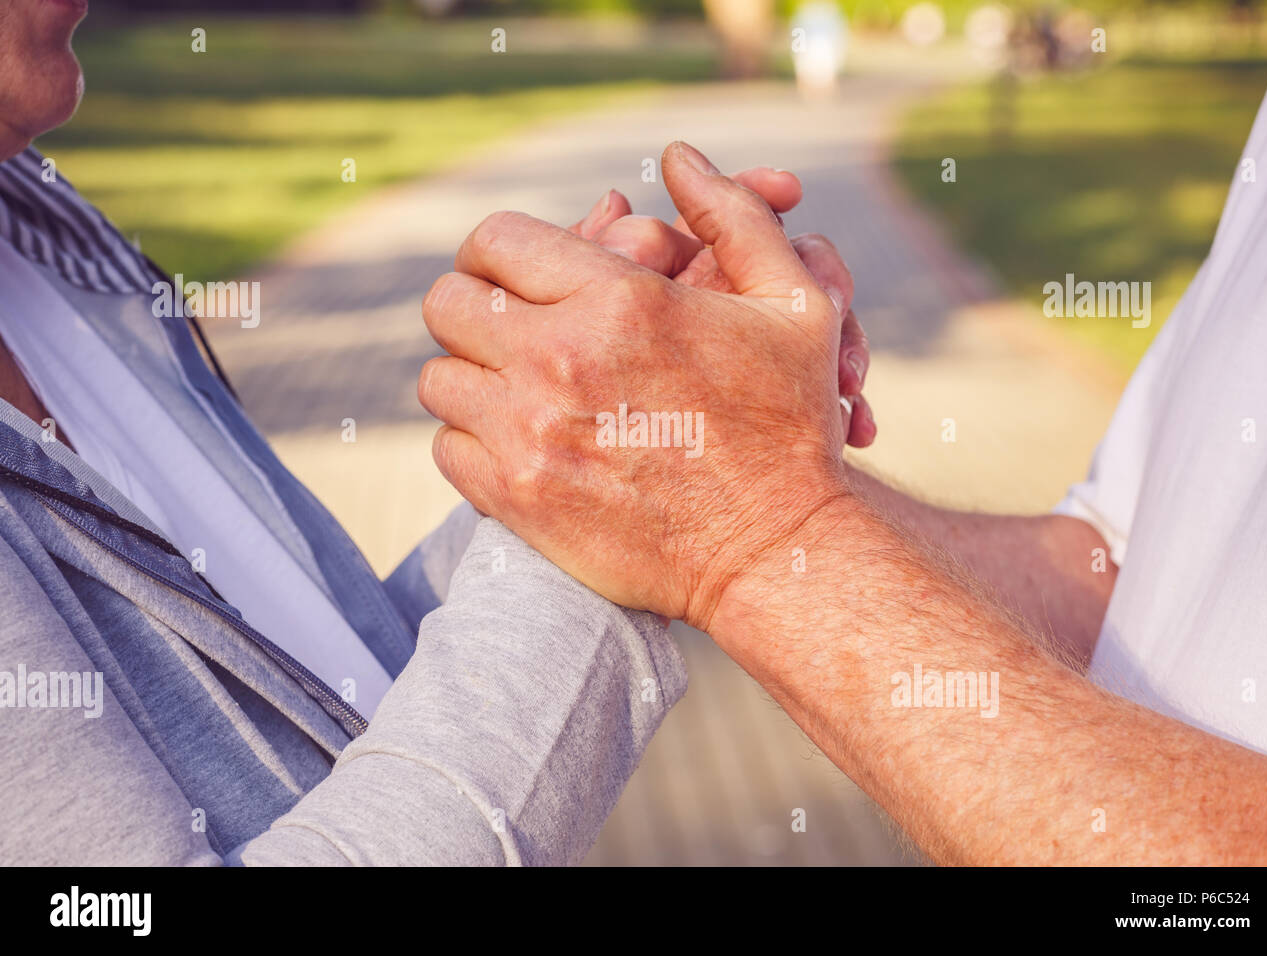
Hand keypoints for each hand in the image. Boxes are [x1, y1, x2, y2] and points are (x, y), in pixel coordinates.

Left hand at [419, 142, 853, 626]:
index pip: (494, 240)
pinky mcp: (519, 499)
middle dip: (475, 308)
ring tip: (516, 389)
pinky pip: (447, 449)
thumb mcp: (790, 305)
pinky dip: (471, 441)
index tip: (514, 274)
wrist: (776, 549)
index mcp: (618, 298)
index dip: (497, 249)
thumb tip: (679, 158)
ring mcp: (530, 434)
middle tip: (510, 330)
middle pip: (447, 303)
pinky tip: (517, 443)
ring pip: (438, 378)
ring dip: (472, 377)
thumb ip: (734, 217)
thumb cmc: (790, 424)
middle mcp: (559, 359)